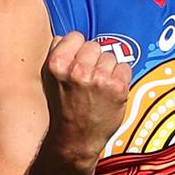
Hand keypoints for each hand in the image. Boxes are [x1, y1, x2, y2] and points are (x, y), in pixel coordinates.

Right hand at [41, 31, 132, 163]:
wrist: (76, 139)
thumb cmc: (63, 107)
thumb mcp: (49, 78)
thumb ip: (56, 54)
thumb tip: (66, 36)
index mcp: (57, 64)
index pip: (76, 36)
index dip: (77, 49)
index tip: (76, 63)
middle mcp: (78, 69)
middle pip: (94, 46)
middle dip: (93, 60)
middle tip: (87, 80)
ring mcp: (99, 78)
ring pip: (111, 56)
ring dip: (107, 69)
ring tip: (98, 88)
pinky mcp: (118, 87)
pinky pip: (125, 67)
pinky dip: (121, 77)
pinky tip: (110, 91)